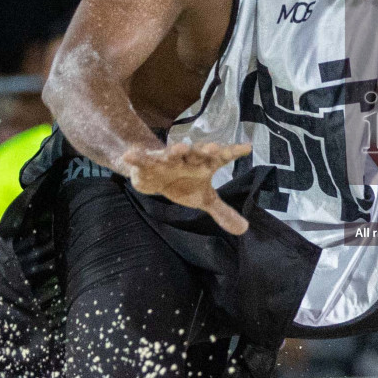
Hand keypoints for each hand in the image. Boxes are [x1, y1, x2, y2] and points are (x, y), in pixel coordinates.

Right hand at [120, 140, 254, 233]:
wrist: (155, 176)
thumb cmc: (184, 183)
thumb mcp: (204, 198)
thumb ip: (222, 211)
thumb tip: (244, 229)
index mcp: (204, 165)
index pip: (222, 158)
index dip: (234, 152)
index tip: (247, 148)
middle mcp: (188, 159)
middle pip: (198, 153)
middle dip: (205, 150)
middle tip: (213, 147)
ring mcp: (168, 159)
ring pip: (172, 153)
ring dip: (176, 150)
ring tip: (180, 148)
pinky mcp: (148, 163)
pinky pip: (142, 159)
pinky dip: (137, 157)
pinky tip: (130, 154)